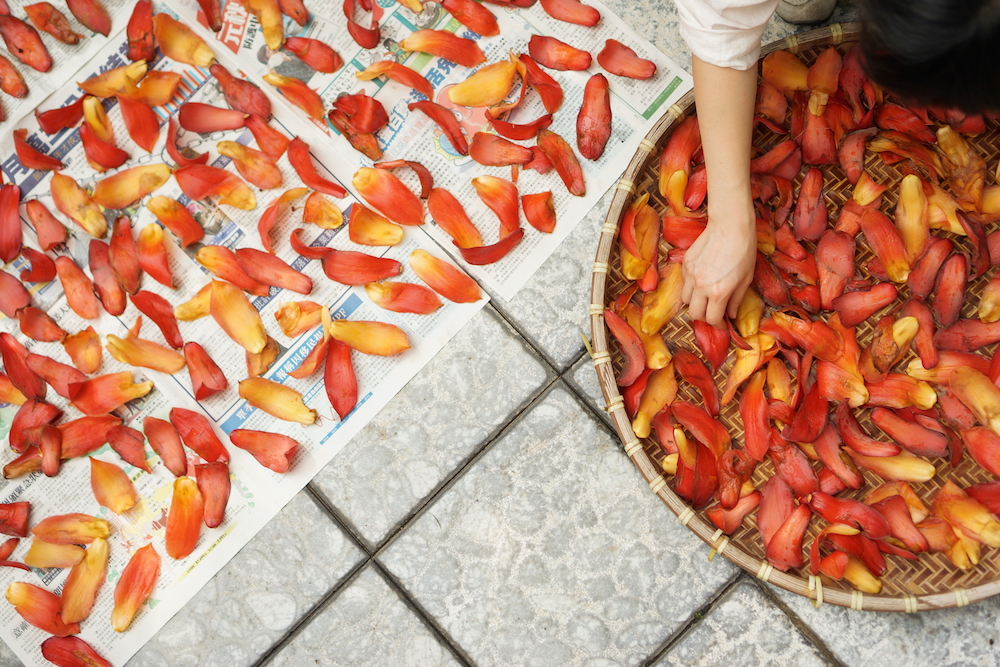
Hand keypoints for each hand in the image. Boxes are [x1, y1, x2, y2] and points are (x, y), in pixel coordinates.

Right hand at [681, 203, 756, 328]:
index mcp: (719, 292)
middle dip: (704, 317)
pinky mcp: (685, 264)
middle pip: (694, 314)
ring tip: (705, 297)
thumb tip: (730, 315)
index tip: (721, 323)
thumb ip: (736, 300)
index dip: (717, 324)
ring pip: (686, 300)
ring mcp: (690, 274)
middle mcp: (701, 286)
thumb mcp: (746, 279)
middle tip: (713, 313)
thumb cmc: (744, 250)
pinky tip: (702, 279)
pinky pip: (684, 282)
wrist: (730, 226)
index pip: (712, 319)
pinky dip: (691, 286)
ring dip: (695, 302)